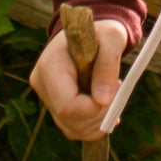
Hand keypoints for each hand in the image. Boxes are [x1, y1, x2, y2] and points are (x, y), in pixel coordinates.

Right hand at [30, 17, 128, 139]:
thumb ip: (107, 66)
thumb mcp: (112, 38)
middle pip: (69, 120)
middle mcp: (42, 84)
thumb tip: (103, 101)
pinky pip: (74, 129)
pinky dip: (94, 124)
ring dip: (99, 120)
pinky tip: (105, 105)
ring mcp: (46, 97)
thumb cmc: (102, 31)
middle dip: (100, 114)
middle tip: (118, 91)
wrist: (89, 33)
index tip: (115, 93)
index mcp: (50, 65)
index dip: (93, 109)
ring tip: (111, 94)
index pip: (66, 105)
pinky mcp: (55, 107)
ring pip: (73, 129)